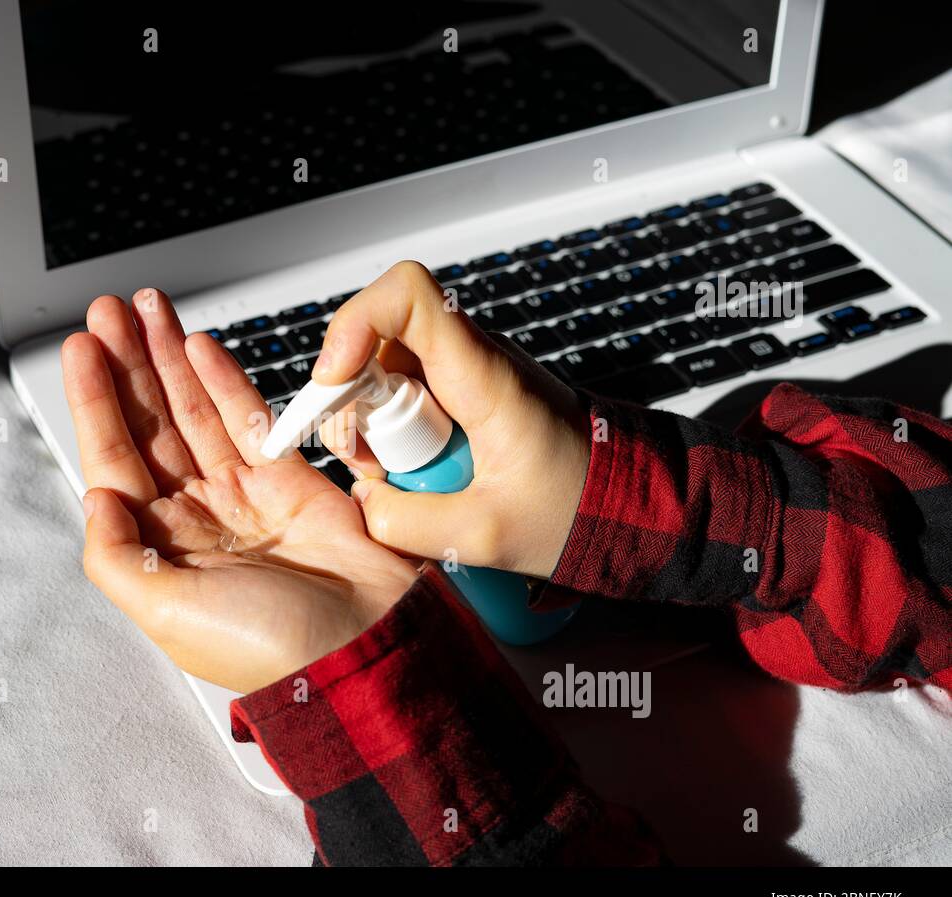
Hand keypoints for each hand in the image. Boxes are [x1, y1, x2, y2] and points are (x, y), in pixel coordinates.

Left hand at [61, 289, 417, 693]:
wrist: (363, 646)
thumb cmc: (270, 647)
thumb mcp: (168, 613)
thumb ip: (116, 557)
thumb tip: (93, 495)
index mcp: (160, 547)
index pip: (115, 459)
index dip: (96, 402)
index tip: (82, 348)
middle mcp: (196, 516)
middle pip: (150, 425)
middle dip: (129, 365)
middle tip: (109, 310)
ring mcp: (242, 495)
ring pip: (194, 412)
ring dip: (169, 360)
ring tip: (147, 309)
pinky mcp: (290, 480)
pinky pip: (248, 419)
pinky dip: (223, 380)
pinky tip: (199, 347)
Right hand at [312, 261, 590, 578]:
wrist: (628, 503)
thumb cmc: (576, 507)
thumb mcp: (484, 536)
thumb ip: (407, 521)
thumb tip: (363, 500)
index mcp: (483, 374)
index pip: (406, 295)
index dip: (353, 325)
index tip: (334, 383)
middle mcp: (472, 358)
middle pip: (377, 341)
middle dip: (350, 401)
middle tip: (366, 462)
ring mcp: (466, 373)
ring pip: (384, 372)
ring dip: (370, 424)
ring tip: (391, 479)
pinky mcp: (464, 394)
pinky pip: (406, 398)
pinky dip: (392, 436)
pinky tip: (408, 478)